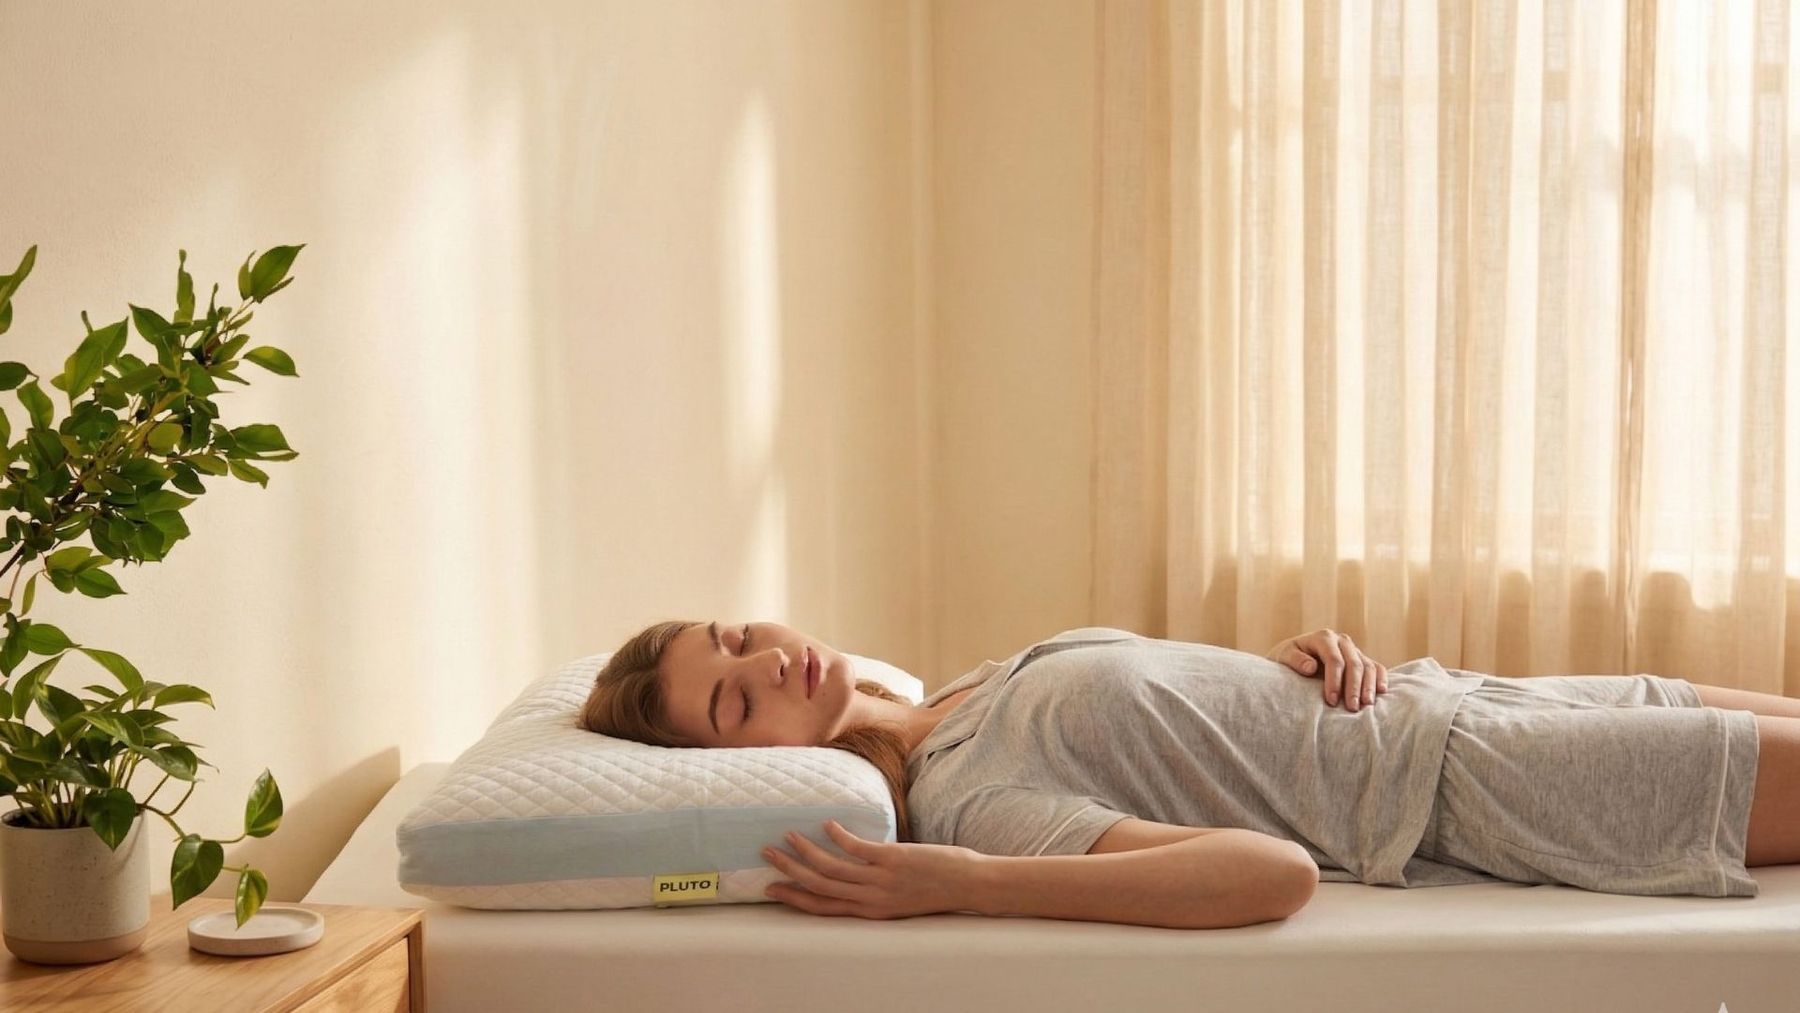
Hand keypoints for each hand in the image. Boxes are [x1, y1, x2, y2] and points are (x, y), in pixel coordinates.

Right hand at [761, 819, 981, 919]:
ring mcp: (880, 880)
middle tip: (767, 854)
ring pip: (831, 869)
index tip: (771, 889)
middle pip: (818, 887)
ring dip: (805, 851)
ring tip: (788, 835)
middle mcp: (870, 900)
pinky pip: (856, 848)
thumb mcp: (900, 899)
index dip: (794, 898)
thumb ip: (877, 889)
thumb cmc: (938, 889)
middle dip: (789, 871)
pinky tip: (828, 823)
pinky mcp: (892, 860)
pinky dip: (838, 836)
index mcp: (870, 911)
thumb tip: (858, 870)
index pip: (823, 907)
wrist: (969, 885)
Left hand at [1266, 628, 1388, 711]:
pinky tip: (1382, 692)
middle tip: (1351, 708)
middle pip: (1353, 664)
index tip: (1330, 701)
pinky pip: (1376, 667)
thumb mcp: (1284, 657)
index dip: (1334, 681)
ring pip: (1367, 666)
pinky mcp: (1362, 659)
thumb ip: (1295, 660)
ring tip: (1366, 706)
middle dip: (1353, 687)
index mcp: (1323, 637)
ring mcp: (1353, 650)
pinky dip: (1381, 679)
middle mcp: (1341, 641)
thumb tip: (1311, 667)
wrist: (1293, 657)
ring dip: (1369, 686)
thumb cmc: (1286, 659)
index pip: (1334, 660)